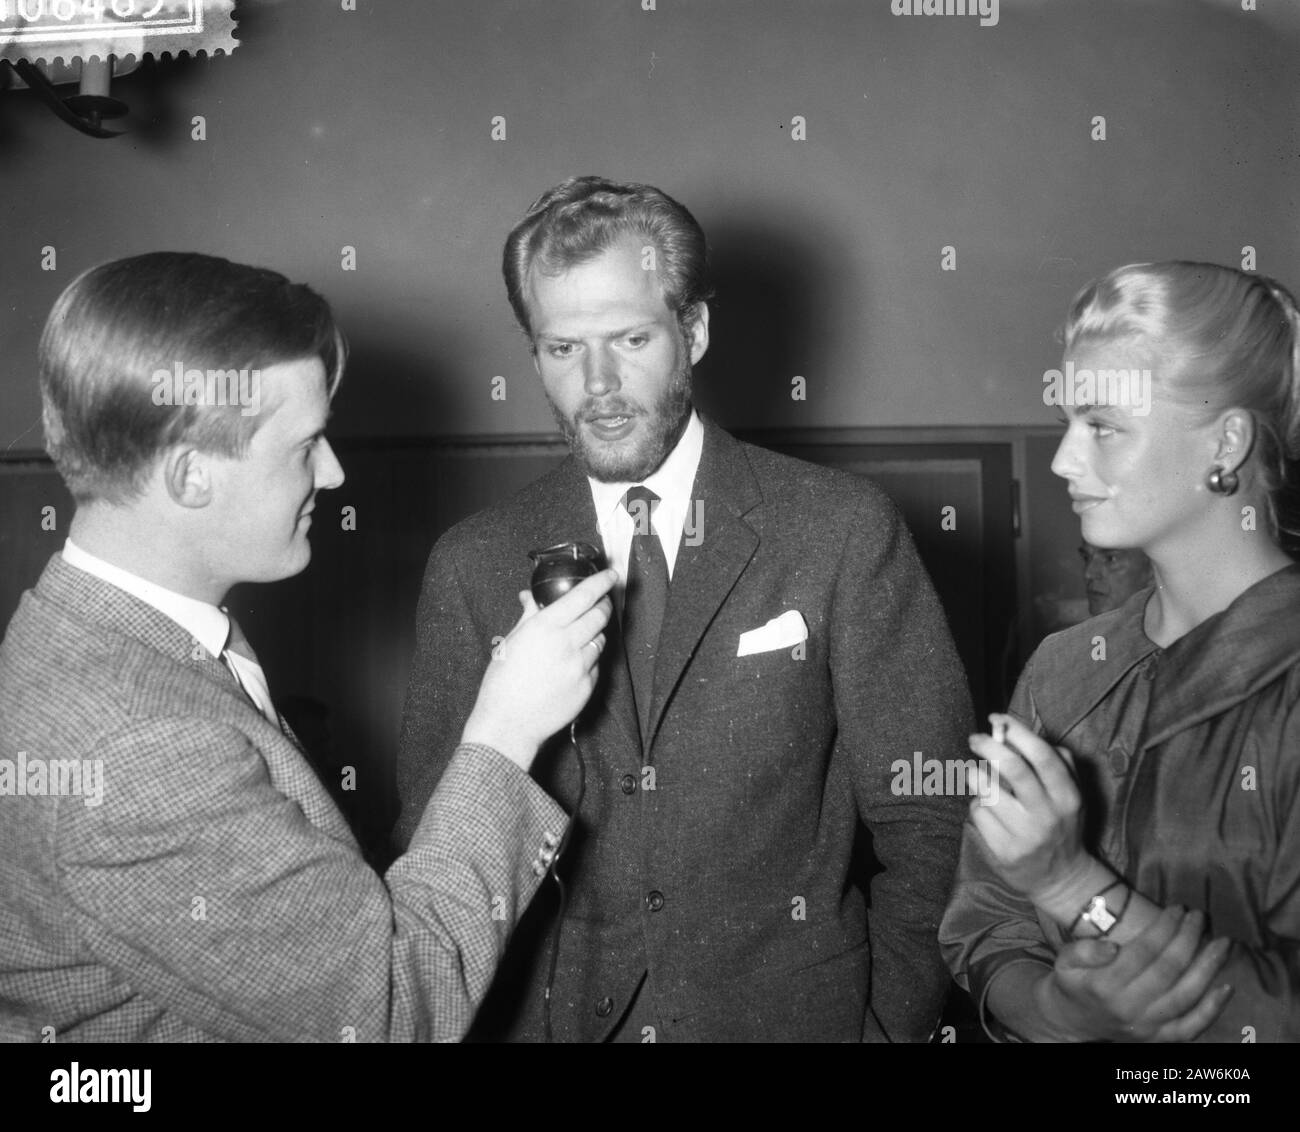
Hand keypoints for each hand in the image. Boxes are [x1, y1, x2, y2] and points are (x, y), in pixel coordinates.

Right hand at [461, 568, 616, 769]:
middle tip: (599, 604)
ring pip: (600, 640)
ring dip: (594, 634)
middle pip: (600, 615)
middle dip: (602, 605)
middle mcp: (567, 643)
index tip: (611, 574)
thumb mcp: (511, 642)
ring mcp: (580, 666)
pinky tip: (571, 667)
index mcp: (546, 627)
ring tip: (577, 640)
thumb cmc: (502, 684)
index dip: (601, 581)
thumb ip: (529, 616)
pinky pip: (596, 665)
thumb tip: (530, 597)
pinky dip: (588, 661)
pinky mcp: (587, 687)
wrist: (509, 725)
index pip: (584, 595)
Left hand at [967, 713, 1091, 903]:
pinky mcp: (1004, 852)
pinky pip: (978, 814)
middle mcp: (1048, 815)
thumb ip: (1058, 763)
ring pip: (987, 791)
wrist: (1063, 880)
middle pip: (1012, 768)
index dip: (1017, 731)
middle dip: (988, 746)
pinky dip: (978, 806)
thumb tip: (1021, 733)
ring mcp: (1025, 836)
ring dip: (978, 779)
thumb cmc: (1063, 826)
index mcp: (1067, 797)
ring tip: (983, 782)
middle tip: (975, 738)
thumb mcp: (1073, 795)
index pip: (1042, 756)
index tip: (997, 718)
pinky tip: (991, 813)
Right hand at [1036, 906, 1234, 1041]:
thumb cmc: (1073, 982)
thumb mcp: (1064, 961)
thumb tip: (1112, 946)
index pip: (1144, 951)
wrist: (1074, 1022)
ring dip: (1208, 967)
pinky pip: (1192, 1026)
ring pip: (1185, 995)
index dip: (1164, 928)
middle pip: (1168, 970)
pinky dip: (1212, 1009)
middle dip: (1188, 939)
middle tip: (1200, 916)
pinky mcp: (1160, 1039)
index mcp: (1104, 984)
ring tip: (1224, 943)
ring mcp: (1147, 1026)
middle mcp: (1128, 1007)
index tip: (1177, 908)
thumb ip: (1083, 951)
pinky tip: (1227, 986)